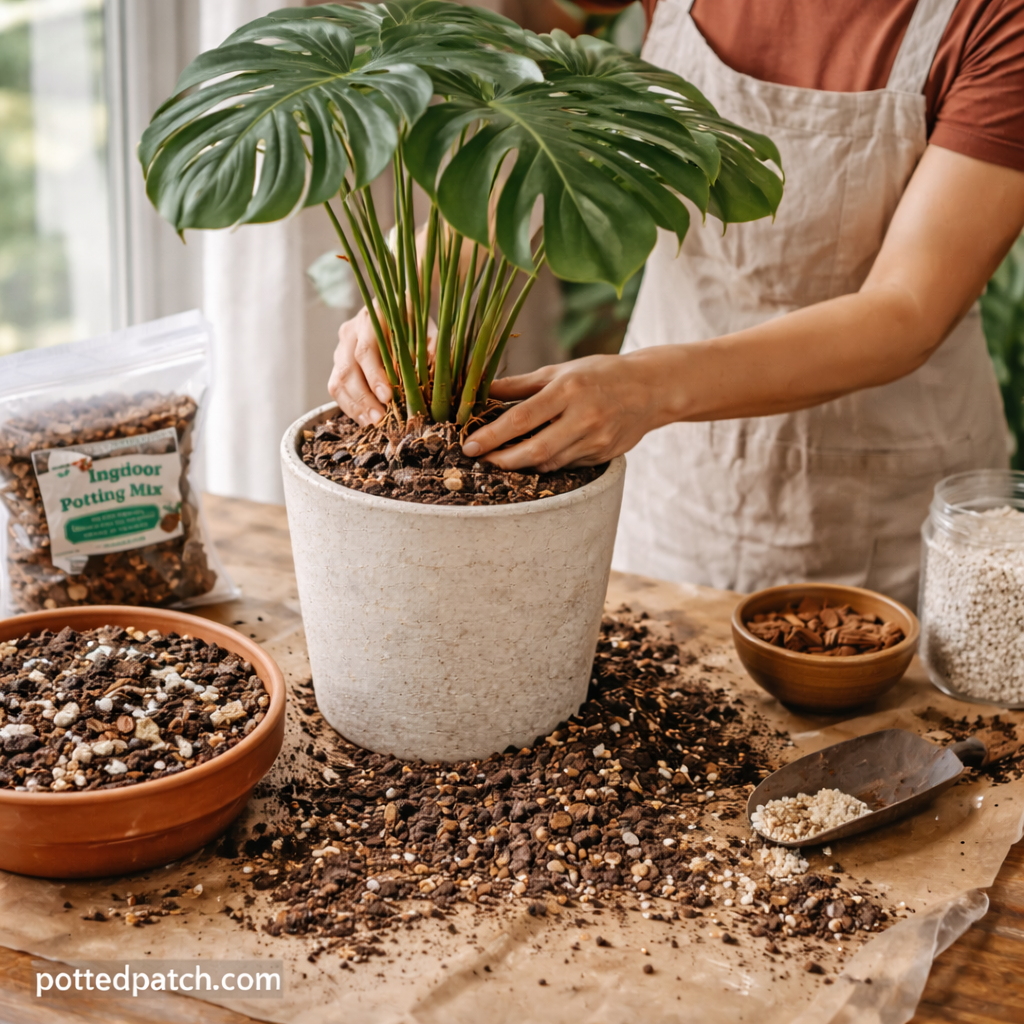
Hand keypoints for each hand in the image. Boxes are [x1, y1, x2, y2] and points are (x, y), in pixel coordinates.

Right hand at [328, 307, 434, 425]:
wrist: (392, 308)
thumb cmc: (410, 319)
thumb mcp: (422, 325)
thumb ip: (428, 342)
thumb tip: (433, 366)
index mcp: (369, 320)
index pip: (365, 352)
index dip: (374, 377)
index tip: (387, 397)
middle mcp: (350, 334)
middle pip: (347, 370)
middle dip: (363, 398)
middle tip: (379, 418)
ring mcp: (340, 349)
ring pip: (338, 382)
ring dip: (354, 406)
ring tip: (372, 423)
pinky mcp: (338, 364)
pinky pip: (336, 389)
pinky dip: (349, 407)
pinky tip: (365, 420)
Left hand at [461, 354, 664, 471]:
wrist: (651, 389)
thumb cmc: (600, 374)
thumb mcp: (561, 370)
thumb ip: (520, 384)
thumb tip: (481, 389)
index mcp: (569, 390)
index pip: (522, 418)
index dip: (493, 435)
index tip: (469, 445)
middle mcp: (584, 417)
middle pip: (534, 451)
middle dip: (502, 460)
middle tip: (480, 460)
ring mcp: (596, 441)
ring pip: (549, 463)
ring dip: (521, 465)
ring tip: (500, 459)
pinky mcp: (603, 457)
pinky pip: (566, 466)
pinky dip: (546, 464)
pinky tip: (532, 458)